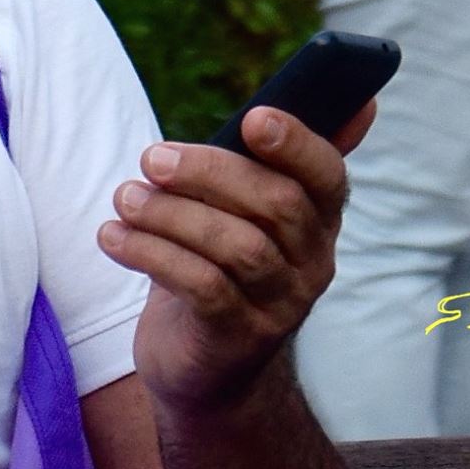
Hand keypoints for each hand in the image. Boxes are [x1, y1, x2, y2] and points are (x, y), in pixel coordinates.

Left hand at [98, 102, 374, 415]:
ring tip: (124, 198)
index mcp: (315, 220)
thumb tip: (357, 99)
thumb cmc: (217, 263)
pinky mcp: (238, 337)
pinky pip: (203, 288)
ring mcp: (279, 304)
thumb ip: (270, 157)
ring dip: (171, 214)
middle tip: (151, 158)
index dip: (298, 143)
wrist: (206, 370)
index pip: (328, 175)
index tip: (255, 117)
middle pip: (277, 204)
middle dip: (210, 171)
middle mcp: (311, 263)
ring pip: (238, 246)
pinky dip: (151, 253)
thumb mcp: (240, 209)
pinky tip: (112, 235)